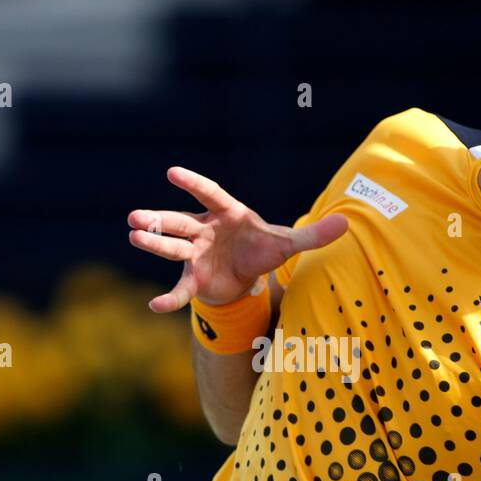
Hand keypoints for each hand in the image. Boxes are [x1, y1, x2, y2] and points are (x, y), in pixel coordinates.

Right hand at [127, 166, 348, 311]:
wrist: (247, 277)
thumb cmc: (263, 250)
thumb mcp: (289, 243)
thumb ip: (314, 235)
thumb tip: (347, 223)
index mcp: (226, 213)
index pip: (207, 194)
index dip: (192, 183)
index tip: (172, 172)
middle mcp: (204, 228)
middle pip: (179, 221)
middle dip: (158, 220)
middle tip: (133, 216)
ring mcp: (196, 252)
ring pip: (172, 246)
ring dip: (153, 242)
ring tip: (132, 236)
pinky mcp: (195, 276)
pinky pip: (181, 288)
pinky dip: (170, 299)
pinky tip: (156, 307)